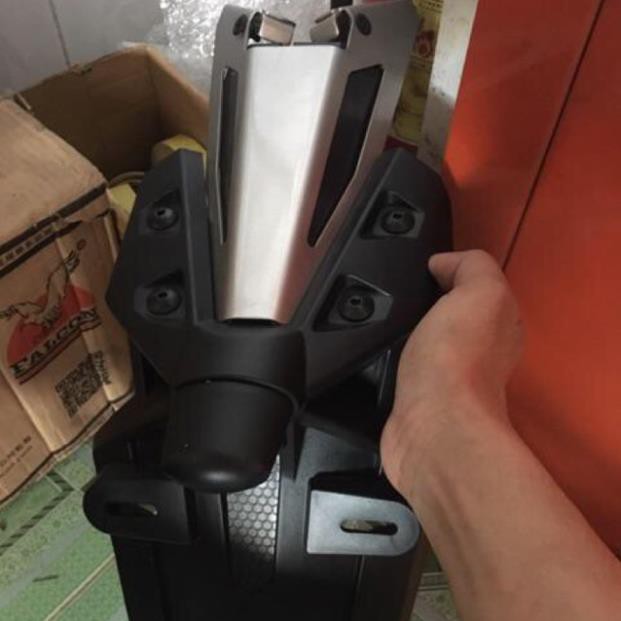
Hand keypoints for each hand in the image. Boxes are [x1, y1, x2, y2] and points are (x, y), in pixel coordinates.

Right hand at [381, 250, 522, 499]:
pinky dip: (387, 360)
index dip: (450, 274)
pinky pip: (400, 369)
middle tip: (392, 295)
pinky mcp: (416, 403)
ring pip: (421, 343)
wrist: (432, 426)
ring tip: (378, 321)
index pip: (474, 291)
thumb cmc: (457, 356)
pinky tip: (373, 353)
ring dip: (401, 333)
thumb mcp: (481, 291)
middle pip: (446, 317)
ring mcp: (446, 382)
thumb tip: (442, 265)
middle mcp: (478, 354)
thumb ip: (471, 266)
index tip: (421, 272)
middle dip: (420, 304)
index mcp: (498, 325)